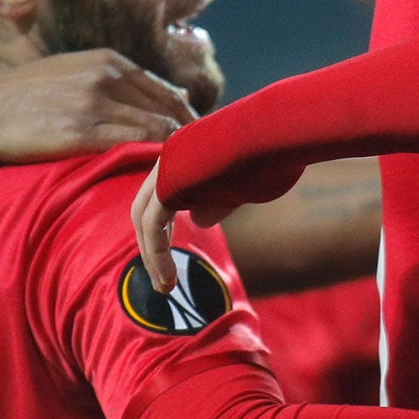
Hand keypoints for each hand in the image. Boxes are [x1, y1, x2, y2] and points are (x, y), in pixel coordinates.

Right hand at [0, 50, 194, 160]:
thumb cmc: (28, 94)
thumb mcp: (77, 71)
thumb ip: (122, 81)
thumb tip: (174, 93)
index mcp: (109, 60)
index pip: (166, 91)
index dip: (186, 118)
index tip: (197, 141)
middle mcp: (107, 76)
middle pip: (168, 109)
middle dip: (189, 135)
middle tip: (200, 160)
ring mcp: (94, 103)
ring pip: (155, 127)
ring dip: (175, 150)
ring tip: (186, 171)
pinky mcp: (79, 131)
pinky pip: (131, 144)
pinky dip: (151, 156)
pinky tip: (160, 173)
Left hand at [132, 154, 295, 291]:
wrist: (273, 133)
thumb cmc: (270, 155)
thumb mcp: (240, 186)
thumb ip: (216, 203)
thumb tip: (197, 221)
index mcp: (187, 153)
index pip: (162, 196)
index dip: (165, 229)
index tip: (172, 258)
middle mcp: (170, 157)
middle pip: (145, 209)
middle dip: (151, 246)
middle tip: (163, 279)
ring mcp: (166, 166)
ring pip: (145, 219)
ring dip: (152, 256)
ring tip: (165, 286)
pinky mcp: (168, 183)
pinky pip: (153, 226)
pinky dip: (157, 255)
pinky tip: (169, 277)